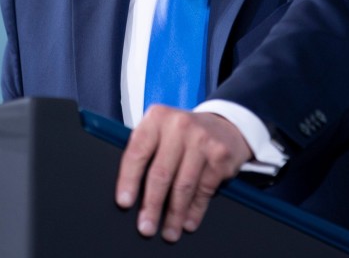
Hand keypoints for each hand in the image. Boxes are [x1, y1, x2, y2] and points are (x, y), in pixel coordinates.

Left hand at [115, 105, 251, 241]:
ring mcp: (202, 140)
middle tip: (146, 227)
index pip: (137, 152)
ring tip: (168, 231)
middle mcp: (179, 125)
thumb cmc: (183, 134)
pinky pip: (204, 190)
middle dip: (152, 205)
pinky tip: (188, 222)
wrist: (224, 126)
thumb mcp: (161, 131)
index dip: (128, 180)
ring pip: (183, 186)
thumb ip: (145, 151)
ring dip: (174, 214)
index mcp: (157, 118)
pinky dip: (195, 210)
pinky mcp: (220, 155)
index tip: (124, 202)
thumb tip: (128, 191)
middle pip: (160, 173)